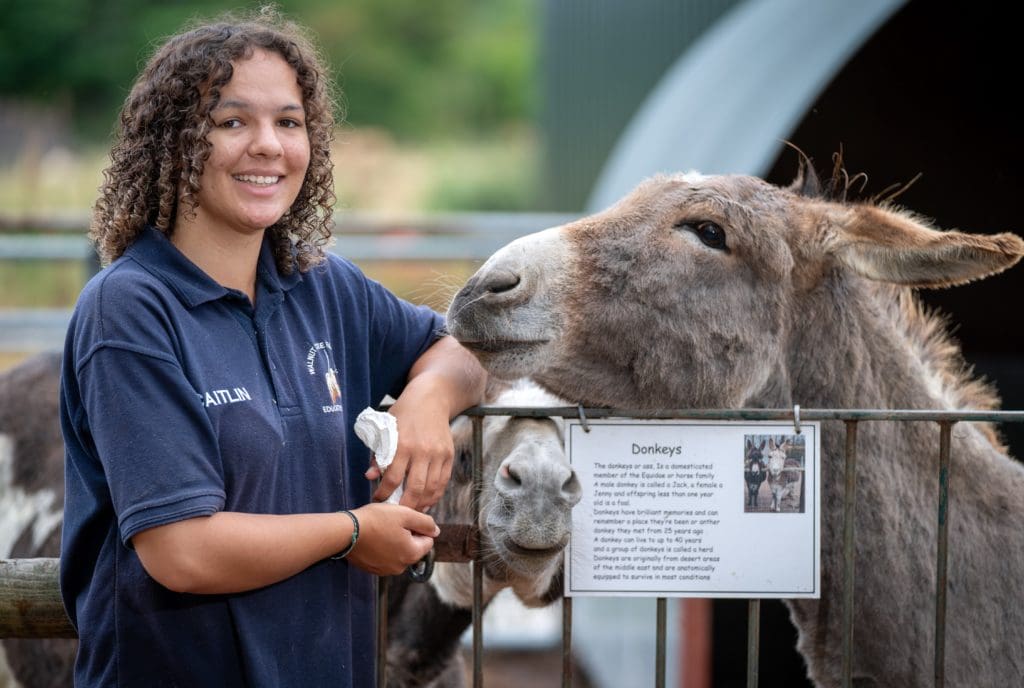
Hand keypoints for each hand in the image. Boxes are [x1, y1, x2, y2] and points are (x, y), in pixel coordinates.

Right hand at [346, 503, 438, 575]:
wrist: (345, 531)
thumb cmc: (376, 520)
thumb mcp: (405, 514)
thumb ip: (425, 523)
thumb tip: (436, 531)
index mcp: (412, 554)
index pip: (428, 541)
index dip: (418, 527)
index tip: (405, 520)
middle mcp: (401, 567)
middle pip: (413, 548)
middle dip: (407, 535)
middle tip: (392, 523)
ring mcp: (385, 570)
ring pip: (398, 553)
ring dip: (394, 542)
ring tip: (381, 529)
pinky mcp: (372, 569)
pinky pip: (385, 557)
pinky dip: (382, 548)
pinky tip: (373, 538)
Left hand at [366, 336, 484, 509]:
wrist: (431, 398)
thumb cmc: (404, 413)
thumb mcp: (386, 429)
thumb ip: (379, 454)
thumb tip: (370, 476)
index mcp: (402, 444)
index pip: (392, 478)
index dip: (384, 493)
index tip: (378, 499)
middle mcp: (422, 451)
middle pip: (414, 488)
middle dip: (404, 506)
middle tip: (396, 513)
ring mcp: (438, 453)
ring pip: (431, 488)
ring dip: (421, 504)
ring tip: (412, 511)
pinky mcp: (448, 455)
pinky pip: (443, 481)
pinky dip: (435, 495)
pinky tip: (426, 501)